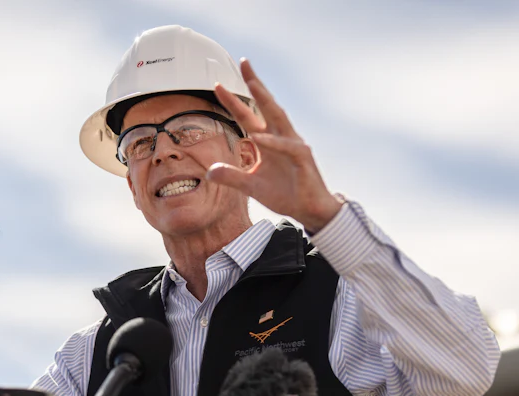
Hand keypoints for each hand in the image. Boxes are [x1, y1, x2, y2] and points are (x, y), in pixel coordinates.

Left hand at [208, 59, 342, 232]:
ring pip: (278, 117)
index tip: (217, 85)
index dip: (233, 101)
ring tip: (253, 83)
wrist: (309, 209)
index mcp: (267, 140)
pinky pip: (286, 147)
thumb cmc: (285, 193)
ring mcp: (293, 145)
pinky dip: (272, 142)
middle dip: (255, 83)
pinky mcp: (303, 158)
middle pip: (266, 105)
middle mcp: (280, 137)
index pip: (247, 116)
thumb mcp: (251, 187)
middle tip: (244, 63)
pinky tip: (258, 136)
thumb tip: (209, 173)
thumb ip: (232, 177)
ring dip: (266, 99)